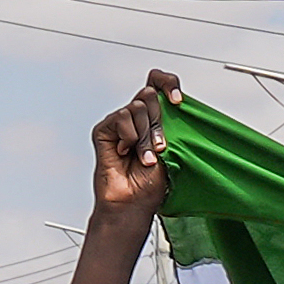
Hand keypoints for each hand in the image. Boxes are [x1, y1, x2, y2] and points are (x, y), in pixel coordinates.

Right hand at [90, 69, 180, 226]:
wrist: (134, 201)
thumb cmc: (152, 182)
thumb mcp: (171, 147)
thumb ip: (170, 121)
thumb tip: (172, 101)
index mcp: (155, 117)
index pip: (159, 82)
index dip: (169, 84)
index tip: (179, 101)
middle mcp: (137, 117)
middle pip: (150, 94)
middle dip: (159, 123)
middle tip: (159, 147)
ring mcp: (120, 122)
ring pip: (136, 107)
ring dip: (145, 136)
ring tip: (144, 157)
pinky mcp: (104, 129)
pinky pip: (121, 118)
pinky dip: (129, 136)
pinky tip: (125, 153)